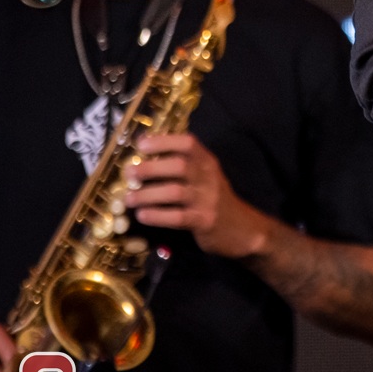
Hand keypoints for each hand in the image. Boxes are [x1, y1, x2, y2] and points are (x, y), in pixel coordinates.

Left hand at [125, 134, 267, 259]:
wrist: (243, 229)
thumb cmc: (215, 200)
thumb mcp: (206, 177)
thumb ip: (184, 166)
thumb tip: (144, 159)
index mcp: (208, 161)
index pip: (188, 143)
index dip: (163, 141)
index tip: (141, 144)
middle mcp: (209, 176)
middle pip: (179, 165)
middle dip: (150, 168)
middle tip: (129, 174)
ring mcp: (208, 199)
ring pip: (175, 192)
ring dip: (147, 195)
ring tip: (128, 199)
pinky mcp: (205, 221)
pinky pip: (178, 217)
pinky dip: (157, 216)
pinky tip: (142, 216)